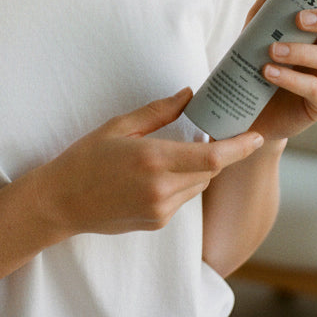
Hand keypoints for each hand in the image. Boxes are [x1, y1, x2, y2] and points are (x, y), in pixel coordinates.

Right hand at [38, 88, 263, 237]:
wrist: (60, 202)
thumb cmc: (86, 158)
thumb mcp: (120, 125)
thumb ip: (160, 111)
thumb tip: (189, 94)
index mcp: (153, 160)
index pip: (211, 158)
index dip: (238, 148)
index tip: (256, 135)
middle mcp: (161, 189)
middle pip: (209, 171)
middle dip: (215, 153)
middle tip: (208, 132)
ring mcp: (160, 210)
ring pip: (197, 186)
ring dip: (197, 168)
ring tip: (175, 150)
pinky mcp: (156, 223)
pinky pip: (182, 199)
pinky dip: (181, 182)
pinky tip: (157, 172)